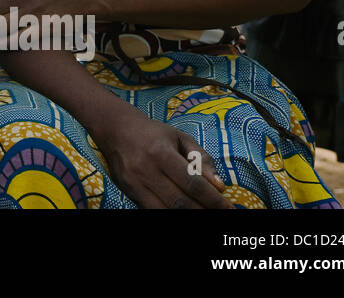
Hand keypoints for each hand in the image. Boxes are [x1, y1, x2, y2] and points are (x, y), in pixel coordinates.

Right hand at [91, 109, 231, 208]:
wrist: (115, 129)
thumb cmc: (153, 133)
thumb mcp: (180, 137)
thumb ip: (202, 159)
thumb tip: (220, 186)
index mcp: (161, 152)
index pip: (193, 183)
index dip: (213, 200)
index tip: (229, 208)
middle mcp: (146, 169)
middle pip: (180, 201)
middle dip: (204, 211)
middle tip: (221, 214)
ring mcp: (134, 182)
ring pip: (166, 210)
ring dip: (188, 215)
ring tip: (203, 213)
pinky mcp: (128, 191)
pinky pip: (152, 210)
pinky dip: (170, 214)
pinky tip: (183, 212)